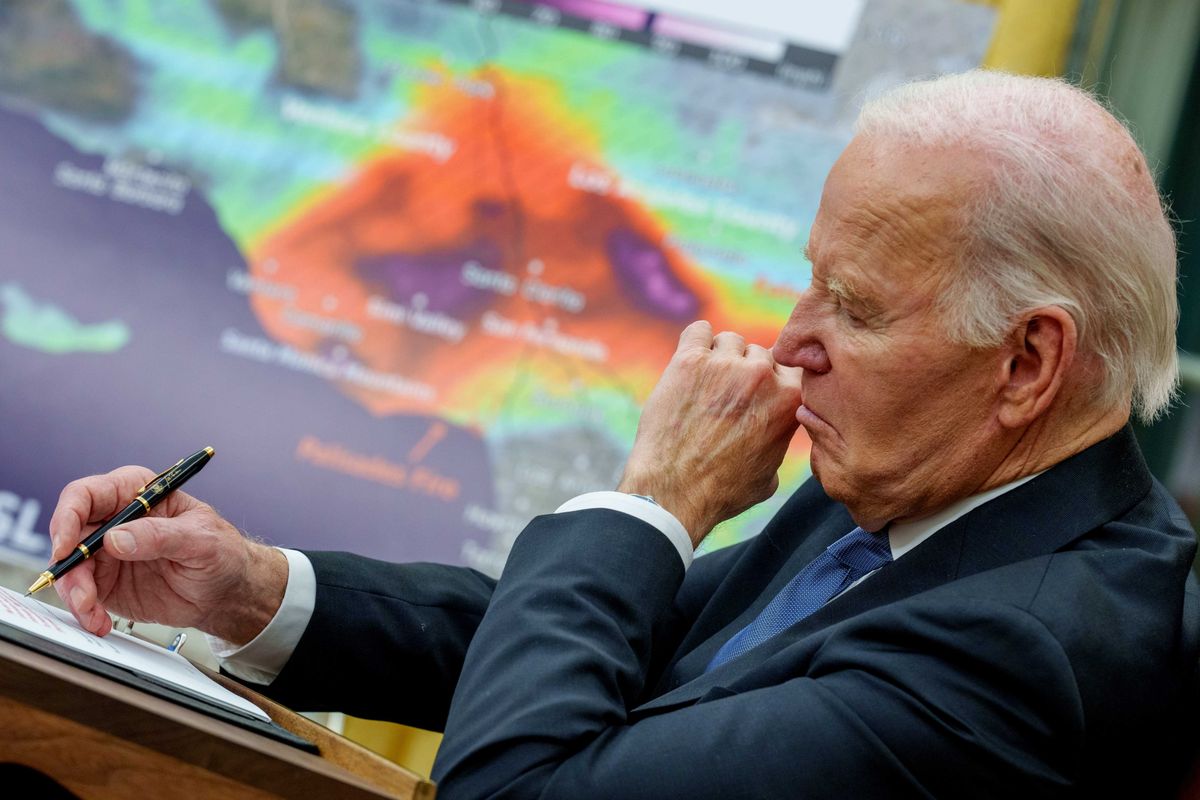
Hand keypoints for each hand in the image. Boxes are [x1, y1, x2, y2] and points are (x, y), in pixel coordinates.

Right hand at [47, 465, 287, 642]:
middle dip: (70, 567)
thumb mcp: (201, 539)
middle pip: (68, 535)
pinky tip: (101, 622)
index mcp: (137, 493)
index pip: (87, 495)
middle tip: (84, 594)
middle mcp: (114, 520)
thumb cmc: (222, 552)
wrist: (227, 591)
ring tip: (95, 614)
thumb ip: (161, 536)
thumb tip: (116, 538)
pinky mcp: (106, 582)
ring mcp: (107, 552)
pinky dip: (84, 611)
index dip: (67, 517)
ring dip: (75, 595)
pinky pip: (81, 594)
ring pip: (70, 569)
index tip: (66, 546)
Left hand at [619, 321, 803, 544]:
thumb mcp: (770, 475)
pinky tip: (688, 363)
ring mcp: (726, 365)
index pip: (794, 368)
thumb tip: (776, 433)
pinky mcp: (689, 360)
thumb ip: (779, 442)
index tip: (760, 392)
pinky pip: (698, 330)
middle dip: (745, 372)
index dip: (776, 380)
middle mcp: (763, 376)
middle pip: (760, 353)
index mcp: (791, 400)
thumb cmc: (722, 491)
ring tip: (704, 386)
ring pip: (730, 340)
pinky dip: (695, 343)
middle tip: (725, 398)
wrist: (675, 491)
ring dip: (720, 357)